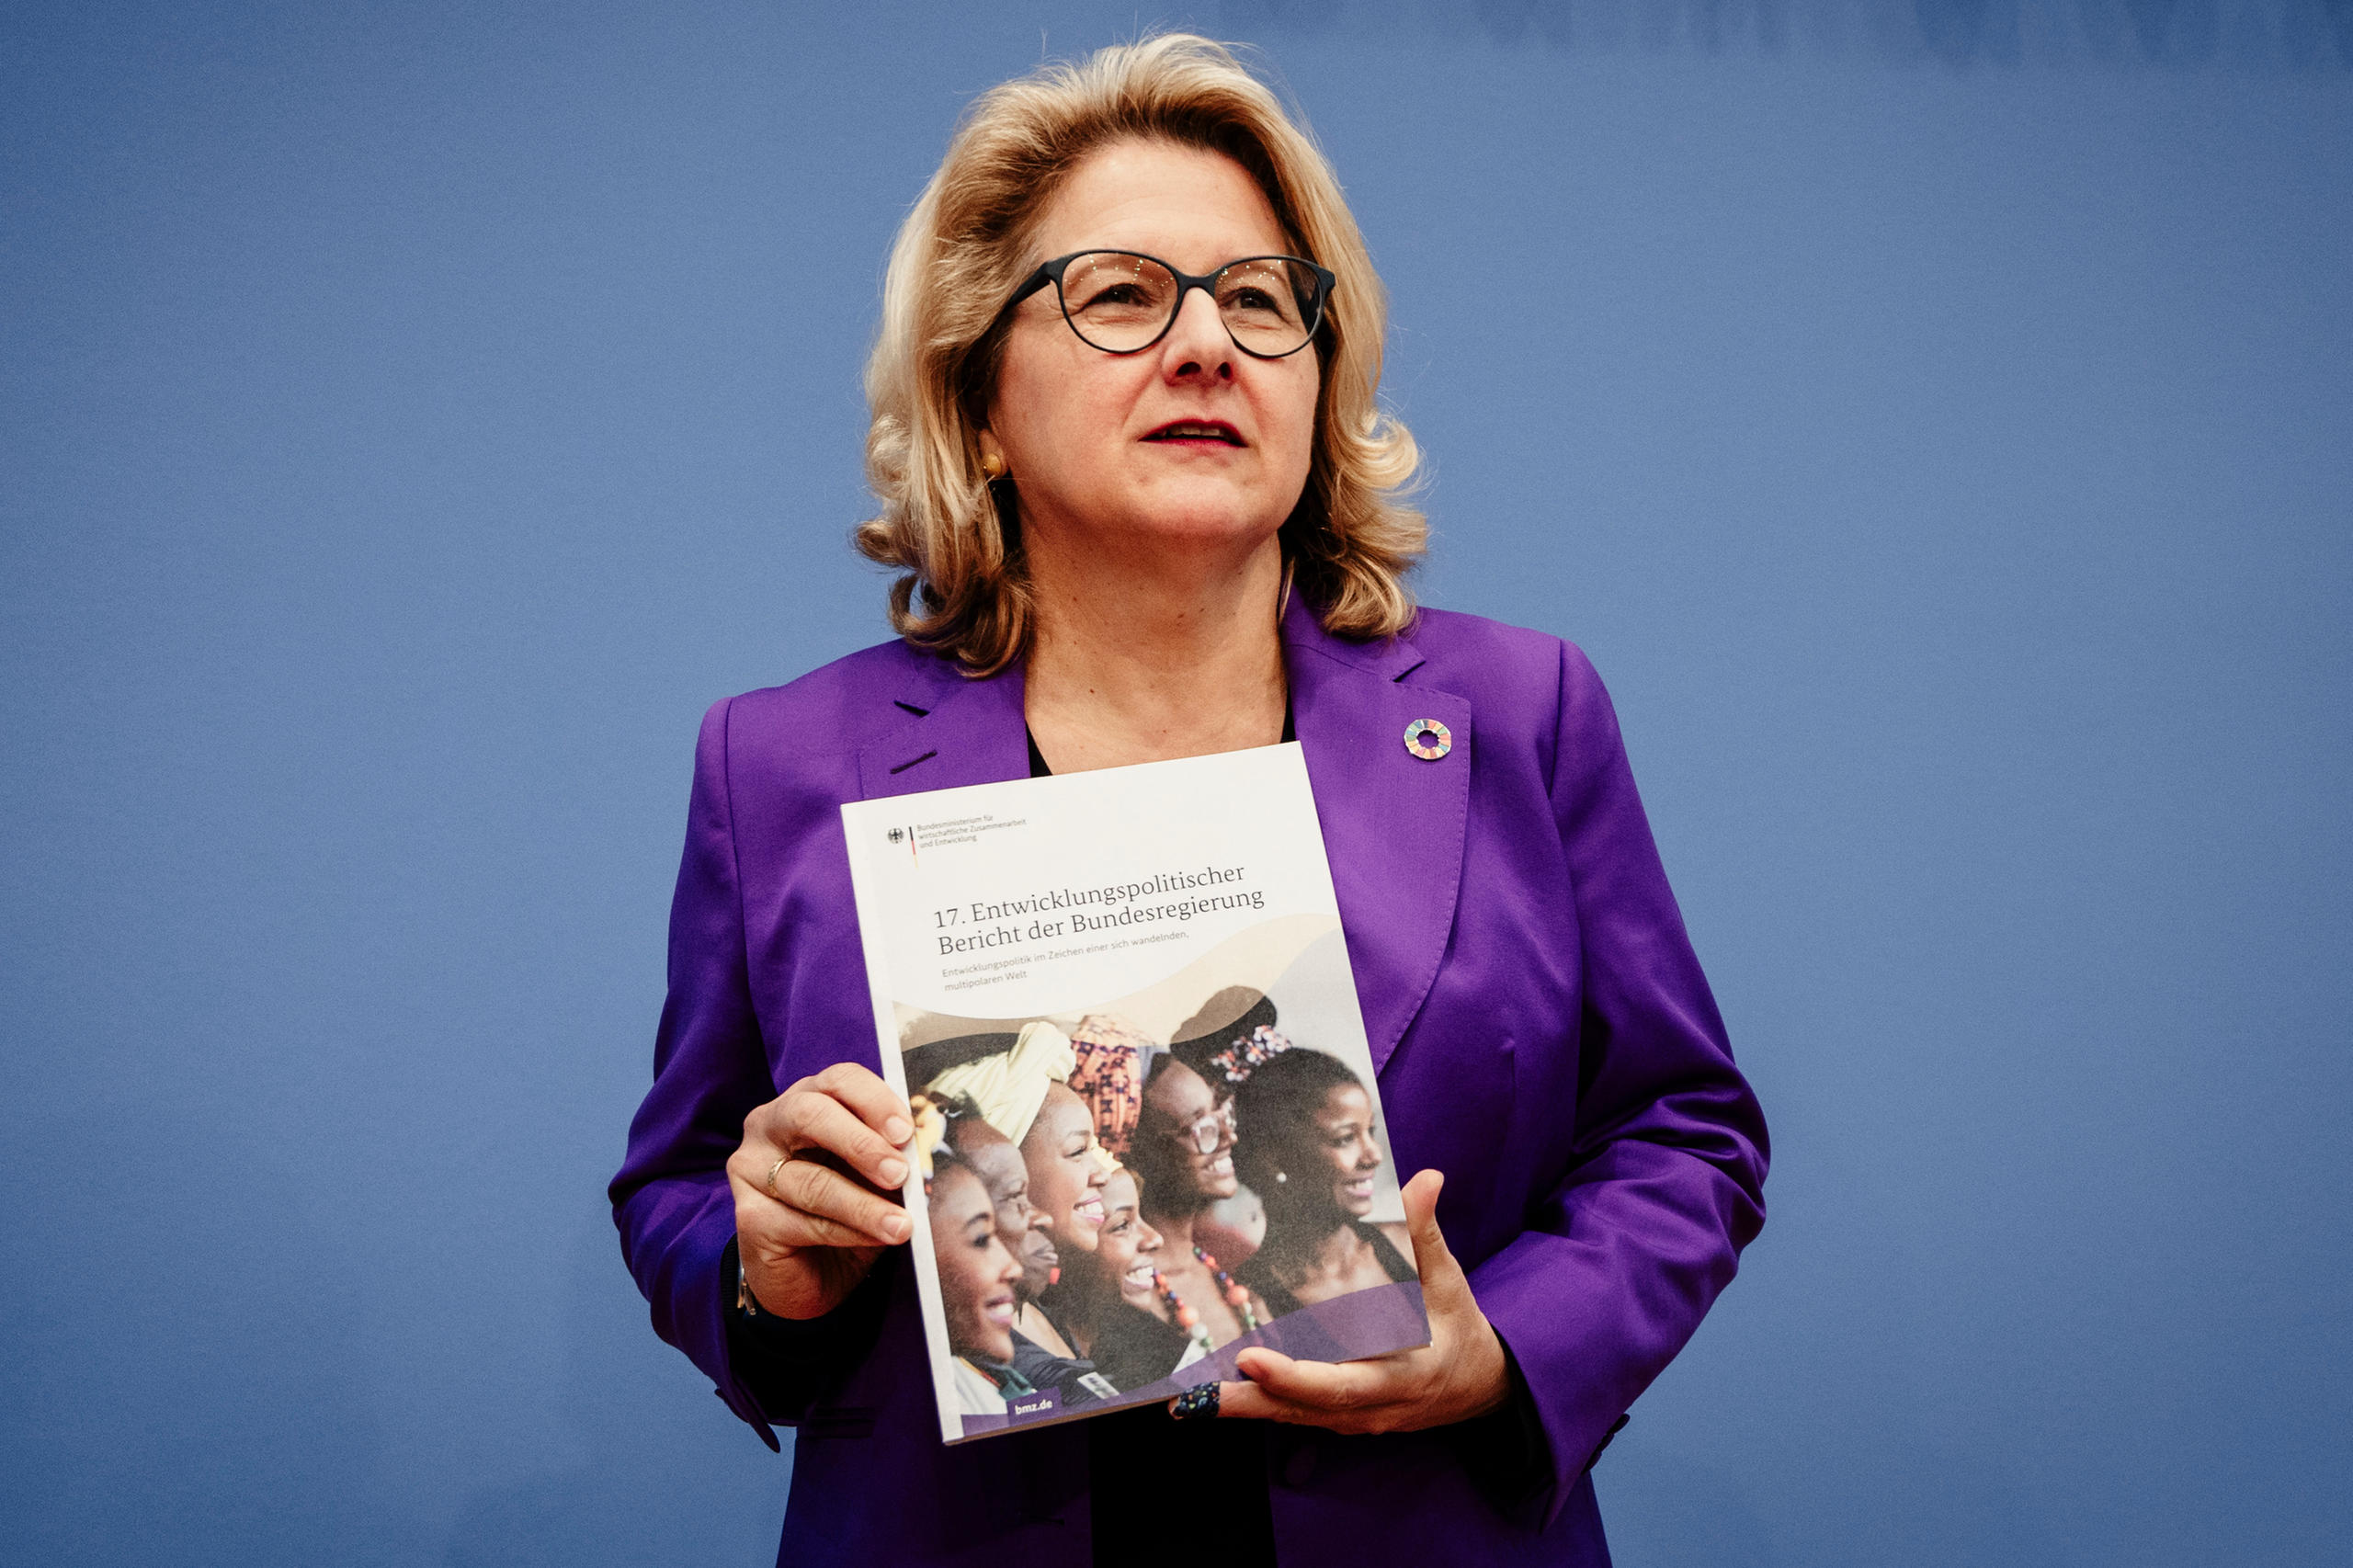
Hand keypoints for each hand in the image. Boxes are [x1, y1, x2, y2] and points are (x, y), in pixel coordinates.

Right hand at [727, 1063, 914, 1320]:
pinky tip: (875, 1239)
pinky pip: (803, 1222)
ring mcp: (751, 1169)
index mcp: (806, 1100)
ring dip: (864, 1205)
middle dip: (862, 1144)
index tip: (907, 1132)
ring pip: (812, 1181)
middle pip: (810, 1114)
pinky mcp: (749, 1216)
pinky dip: (847, 1232)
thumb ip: (892, 1157)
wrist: (810, 1275)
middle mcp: (769, 1125)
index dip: (875, 1101)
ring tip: (901, 1225)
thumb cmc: (845, 1211)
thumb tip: (922, 1152)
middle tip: (900, 1173)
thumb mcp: (874, 1177)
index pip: (838, 1081)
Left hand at [1194, 1169, 1508, 1434]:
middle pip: (1301, 1410)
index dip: (1295, 1376)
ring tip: (1184, 1398)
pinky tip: (1211, 1393)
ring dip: (1240, 1407)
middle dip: (1246, 1401)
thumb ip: (1426, 1231)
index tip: (1252, 1358)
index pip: (1342, 1383)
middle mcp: (1371, 1407)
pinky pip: (1293, 1413)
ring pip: (1290, 1417)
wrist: (1479, 1387)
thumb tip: (1425, 1178)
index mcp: (1400, 1375)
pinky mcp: (1339, 1417)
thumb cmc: (1461, 1328)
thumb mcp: (1450, 1280)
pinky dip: (1255, 1403)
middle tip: (1191, 1395)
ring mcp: (1353, 1419)